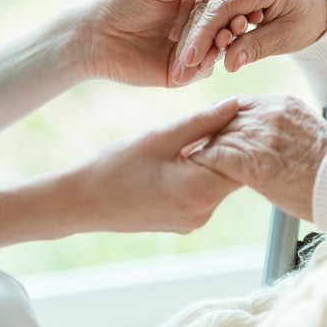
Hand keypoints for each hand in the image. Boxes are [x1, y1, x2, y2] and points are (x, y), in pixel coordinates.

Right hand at [71, 98, 241, 232]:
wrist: (83, 202)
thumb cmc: (116, 166)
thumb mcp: (161, 137)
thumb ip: (202, 122)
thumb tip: (235, 104)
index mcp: (199, 192)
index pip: (243, 161)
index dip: (243, 134)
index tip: (237, 113)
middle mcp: (203, 213)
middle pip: (234, 173)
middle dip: (230, 145)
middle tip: (220, 117)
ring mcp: (194, 221)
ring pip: (219, 182)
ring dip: (215, 158)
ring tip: (198, 135)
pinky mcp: (185, 222)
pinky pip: (204, 193)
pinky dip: (201, 173)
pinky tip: (184, 156)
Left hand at [78, 0, 228, 86]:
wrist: (94, 35)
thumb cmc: (122, 3)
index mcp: (190, 6)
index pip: (218, 8)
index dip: (229, 8)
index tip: (243, 6)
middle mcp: (191, 30)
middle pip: (219, 32)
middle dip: (228, 30)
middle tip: (236, 28)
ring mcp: (185, 54)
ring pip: (211, 54)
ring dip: (218, 49)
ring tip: (222, 43)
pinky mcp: (176, 75)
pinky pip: (197, 73)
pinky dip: (202, 67)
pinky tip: (205, 60)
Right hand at [173, 0, 326, 84]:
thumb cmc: (304, 19)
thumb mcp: (286, 37)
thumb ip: (257, 47)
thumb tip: (229, 65)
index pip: (221, 7)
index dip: (203, 35)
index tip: (190, 61)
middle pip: (206, 7)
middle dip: (192, 42)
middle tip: (179, 73)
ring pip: (200, 6)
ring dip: (190, 37)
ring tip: (181, 68)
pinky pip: (203, 3)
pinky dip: (195, 26)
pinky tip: (185, 48)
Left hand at [189, 95, 326, 220]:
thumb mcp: (306, 134)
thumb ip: (281, 128)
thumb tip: (266, 140)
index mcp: (282, 104)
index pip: (239, 105)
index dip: (222, 120)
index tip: (212, 133)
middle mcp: (269, 113)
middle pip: (223, 118)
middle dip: (207, 134)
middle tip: (191, 148)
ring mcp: (260, 135)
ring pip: (216, 135)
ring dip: (202, 150)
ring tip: (188, 162)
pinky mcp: (253, 160)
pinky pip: (215, 156)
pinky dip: (203, 163)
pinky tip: (196, 172)